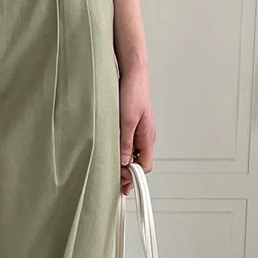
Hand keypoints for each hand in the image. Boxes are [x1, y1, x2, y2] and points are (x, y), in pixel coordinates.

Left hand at [119, 68, 155, 194]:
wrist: (133, 74)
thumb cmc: (133, 93)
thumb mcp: (127, 121)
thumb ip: (125, 143)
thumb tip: (123, 162)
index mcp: (147, 137)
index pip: (143, 166)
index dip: (133, 176)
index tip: (121, 183)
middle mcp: (145, 137)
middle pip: (138, 163)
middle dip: (127, 172)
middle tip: (113, 177)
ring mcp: (140, 132)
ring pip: (132, 154)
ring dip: (123, 161)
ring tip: (110, 164)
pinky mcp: (133, 126)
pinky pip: (128, 144)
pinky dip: (121, 150)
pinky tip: (112, 149)